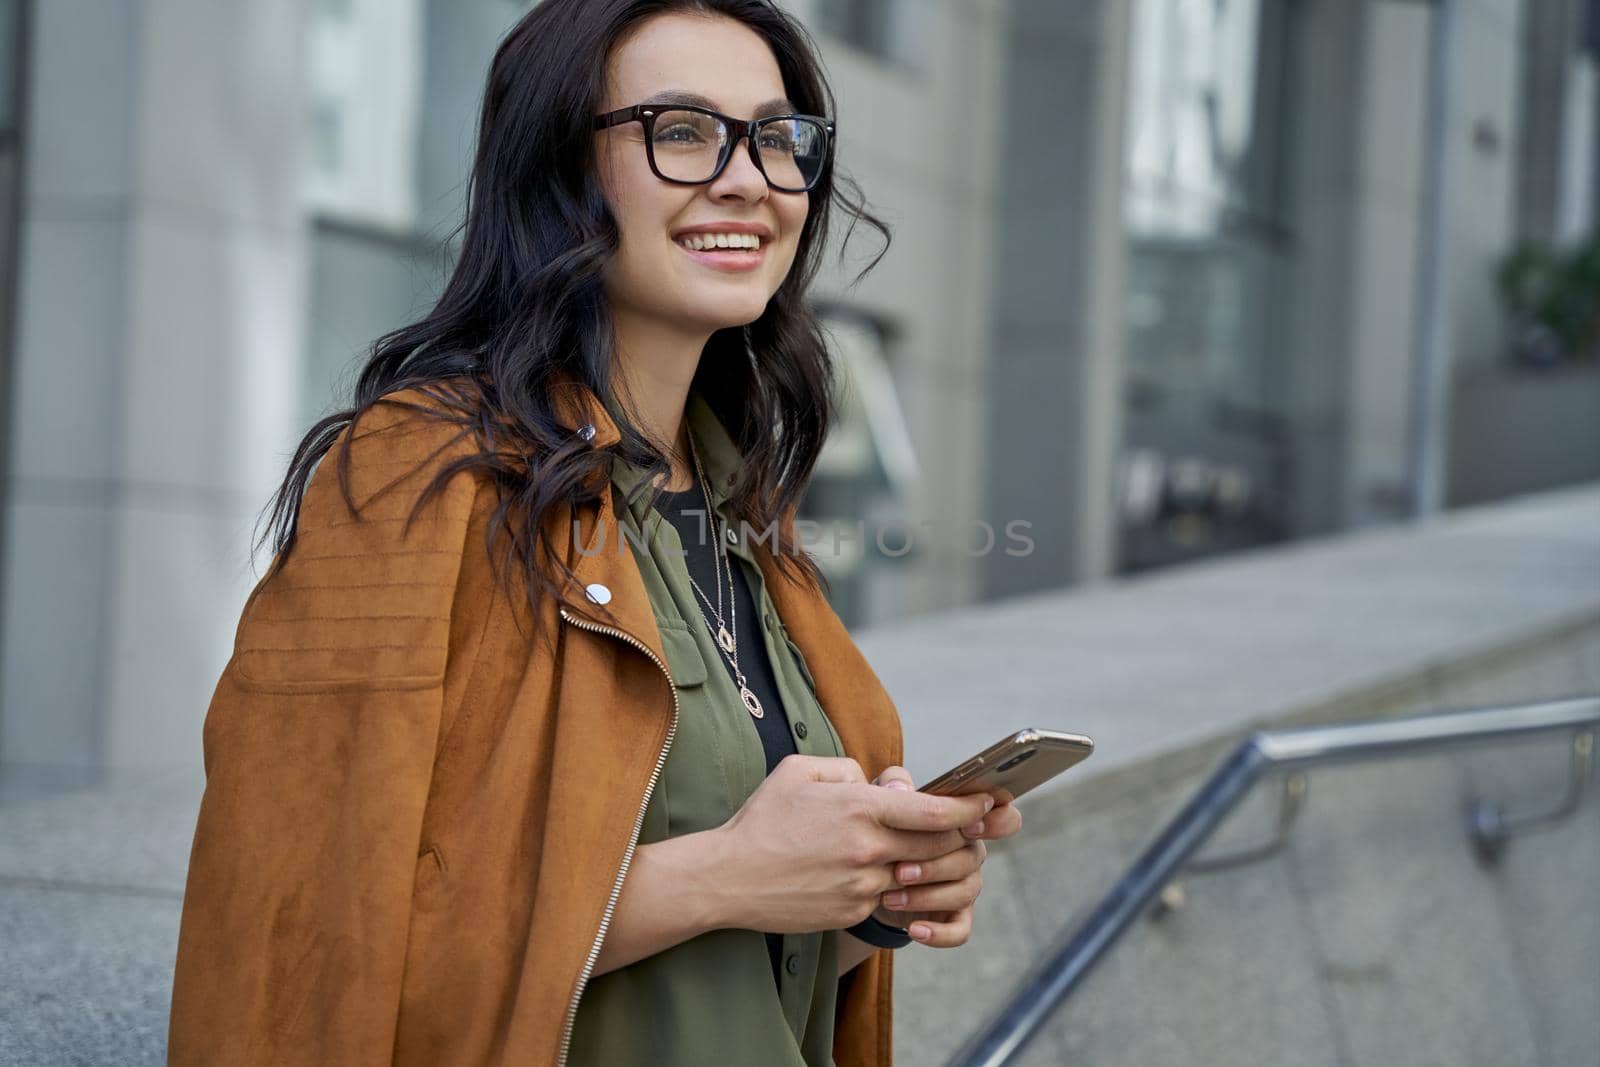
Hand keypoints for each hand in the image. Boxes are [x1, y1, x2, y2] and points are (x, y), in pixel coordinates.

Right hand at [711, 754, 993, 933]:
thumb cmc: (762, 819)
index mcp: (859, 807)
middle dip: (960, 838)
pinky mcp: (852, 912)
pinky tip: (883, 876)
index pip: (933, 810)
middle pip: (939, 847)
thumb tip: (880, 783)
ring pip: (919, 877)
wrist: (727, 878)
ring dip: (930, 866)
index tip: (987, 802)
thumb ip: (847, 768)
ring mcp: (862, 885)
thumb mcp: (799, 771)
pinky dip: (896, 887)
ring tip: (927, 854)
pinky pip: (890, 899)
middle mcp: (867, 848)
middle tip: (970, 829)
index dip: (968, 807)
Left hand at [867, 765, 1023, 946]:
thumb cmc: (883, 829)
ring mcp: (965, 885)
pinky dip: (939, 933)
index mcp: (965, 820)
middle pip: (973, 858)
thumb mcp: (881, 801)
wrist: (865, 875)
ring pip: (964, 891)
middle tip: (899, 870)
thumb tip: (900, 788)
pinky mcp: (954, 916)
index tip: (969, 825)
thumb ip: (892, 787)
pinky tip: (914, 930)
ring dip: (927, 896)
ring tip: (889, 897)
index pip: (1004, 817)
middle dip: (935, 865)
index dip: (996, 821)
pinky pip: (960, 930)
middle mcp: (971, 852)